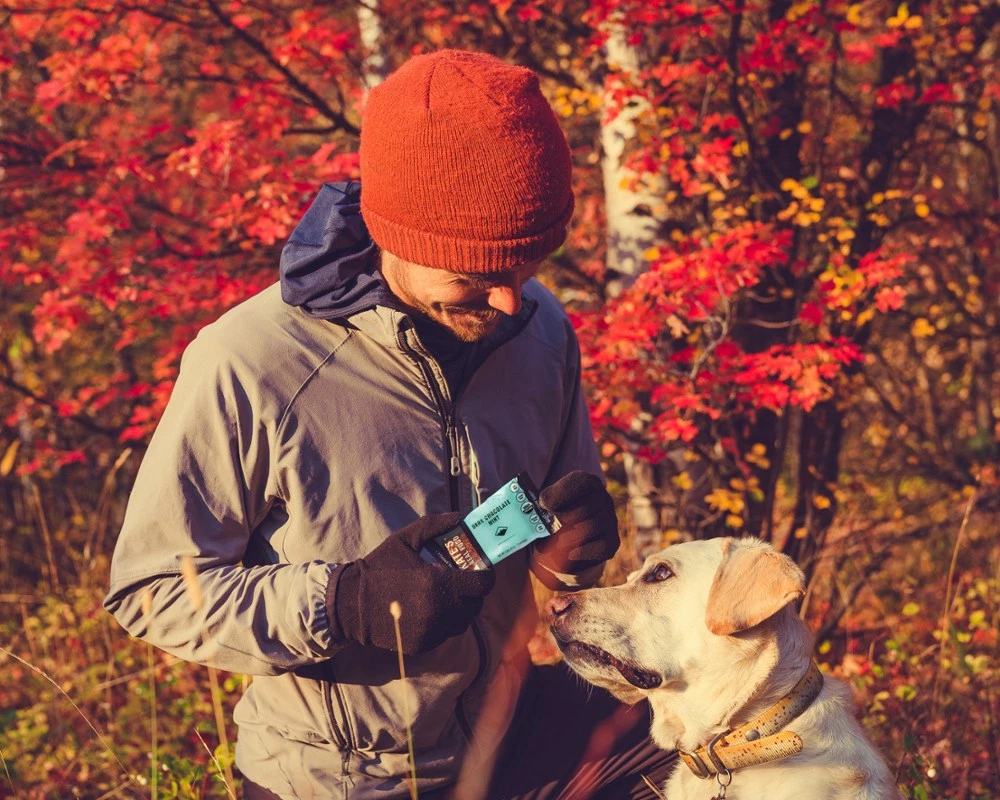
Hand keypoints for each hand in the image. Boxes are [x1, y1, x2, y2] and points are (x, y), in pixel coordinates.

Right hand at [327, 513, 495, 654]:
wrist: (351, 604)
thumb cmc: (379, 568)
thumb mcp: (404, 540)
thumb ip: (434, 526)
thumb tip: (459, 517)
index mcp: (438, 582)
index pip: (482, 585)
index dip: (486, 576)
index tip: (481, 570)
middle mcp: (439, 610)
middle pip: (475, 605)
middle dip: (473, 593)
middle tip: (463, 582)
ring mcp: (431, 630)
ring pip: (462, 622)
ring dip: (461, 609)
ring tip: (448, 596)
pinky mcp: (423, 645)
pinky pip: (446, 634)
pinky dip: (444, 623)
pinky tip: (431, 610)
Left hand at [534, 471, 619, 576]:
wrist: (565, 541)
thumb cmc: (552, 517)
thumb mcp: (545, 506)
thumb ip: (542, 505)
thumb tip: (537, 512)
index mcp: (587, 482)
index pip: (579, 481)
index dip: (559, 494)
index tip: (543, 505)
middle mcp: (604, 498)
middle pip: (584, 509)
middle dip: (562, 521)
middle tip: (546, 530)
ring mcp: (611, 520)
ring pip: (591, 528)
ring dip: (569, 538)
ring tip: (553, 544)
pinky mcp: (613, 542)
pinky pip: (600, 547)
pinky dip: (581, 552)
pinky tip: (568, 554)